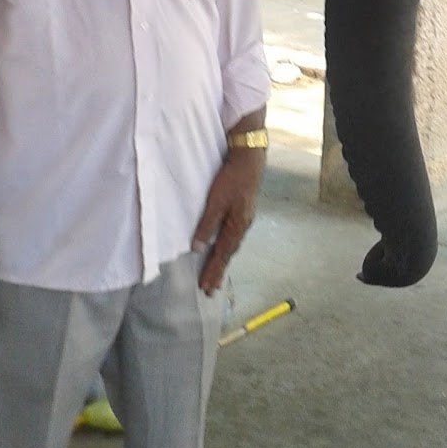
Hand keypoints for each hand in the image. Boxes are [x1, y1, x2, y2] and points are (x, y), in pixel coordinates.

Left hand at [191, 149, 264, 294]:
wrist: (249, 157)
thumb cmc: (232, 178)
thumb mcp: (216, 202)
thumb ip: (207, 225)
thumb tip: (197, 249)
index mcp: (237, 226)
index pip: (222, 254)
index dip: (213, 271)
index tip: (206, 288)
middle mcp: (243, 225)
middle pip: (228, 253)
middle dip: (218, 271)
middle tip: (210, 290)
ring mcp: (244, 217)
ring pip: (231, 244)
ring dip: (222, 260)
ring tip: (215, 274)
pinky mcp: (242, 209)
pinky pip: (232, 235)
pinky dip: (226, 246)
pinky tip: (223, 246)